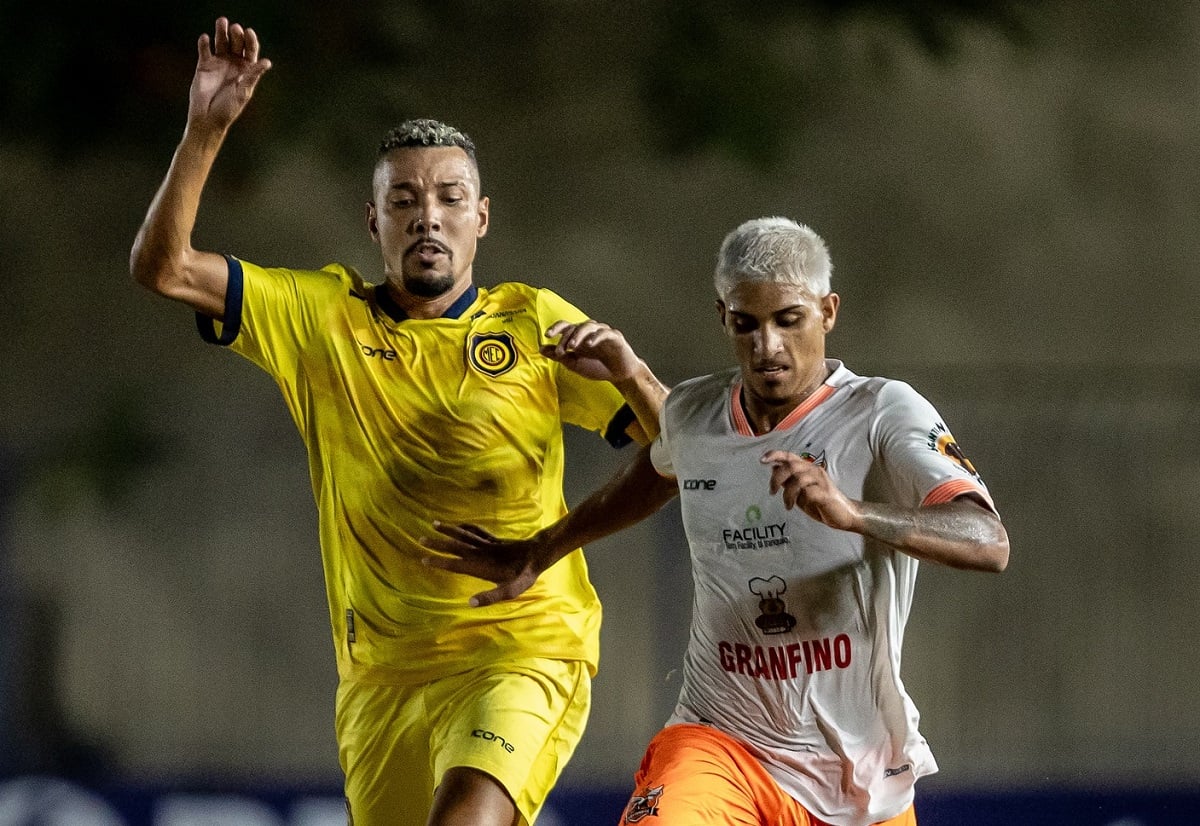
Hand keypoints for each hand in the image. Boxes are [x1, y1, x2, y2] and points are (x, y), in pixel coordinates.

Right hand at [189, 17, 272, 132]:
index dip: (251, 40)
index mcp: (247, 70)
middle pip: (236, 43)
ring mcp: (219, 63)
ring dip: (221, 32)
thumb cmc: (229, 109)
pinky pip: (204, 50)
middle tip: (235, 28)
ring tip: (221, 22)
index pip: (250, 50)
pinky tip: (205, 38)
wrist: (208, 117)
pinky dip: (204, 43)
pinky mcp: (204, 65)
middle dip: (236, 34)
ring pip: (221, 42)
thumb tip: (266, 62)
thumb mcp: (243, 92)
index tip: (249, 32)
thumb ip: (253, 76)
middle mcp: (234, 64)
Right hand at [420, 522, 550, 606]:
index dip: (439, 562)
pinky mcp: (494, 539)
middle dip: (437, 543)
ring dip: (448, 530)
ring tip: (434, 523)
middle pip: (454, 546)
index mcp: (480, 566)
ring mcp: (487, 544)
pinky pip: (476, 530)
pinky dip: (465, 526)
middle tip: (420, 539)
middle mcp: (480, 553)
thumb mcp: (510, 590)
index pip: (454, 564)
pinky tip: (459, 525)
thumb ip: (490, 597)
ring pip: (463, 534)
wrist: (537, 554)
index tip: (423, 559)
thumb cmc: (524, 575)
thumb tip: (470, 603)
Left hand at [542, 320, 641, 382]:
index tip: (547, 335)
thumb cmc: (597, 368)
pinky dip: (596, 337)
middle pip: (575, 327)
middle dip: (565, 338)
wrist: (619, 376)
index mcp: (579, 337)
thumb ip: (559, 356)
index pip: (565, 326)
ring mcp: (602, 333)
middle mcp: (589, 332)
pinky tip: (589, 344)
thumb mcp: (574, 363)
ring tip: (572, 346)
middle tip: (560, 351)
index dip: (556, 328)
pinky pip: (604, 333)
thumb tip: (541, 348)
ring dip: (578, 335)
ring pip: (588, 326)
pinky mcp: (615, 337)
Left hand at [761, 450, 860, 531]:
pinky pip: (809, 492)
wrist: (843, 515)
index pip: (790, 456)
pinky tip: (801, 506)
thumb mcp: (800, 491)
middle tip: (772, 492)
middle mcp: (814, 471)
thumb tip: (773, 469)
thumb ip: (788, 481)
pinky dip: (801, 499)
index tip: (762, 460)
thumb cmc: (820, 502)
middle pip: (791, 466)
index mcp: (807, 469)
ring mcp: (821, 482)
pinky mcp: (826, 494)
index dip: (775, 455)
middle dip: (777, 478)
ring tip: (788, 505)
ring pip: (798, 479)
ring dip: (788, 494)